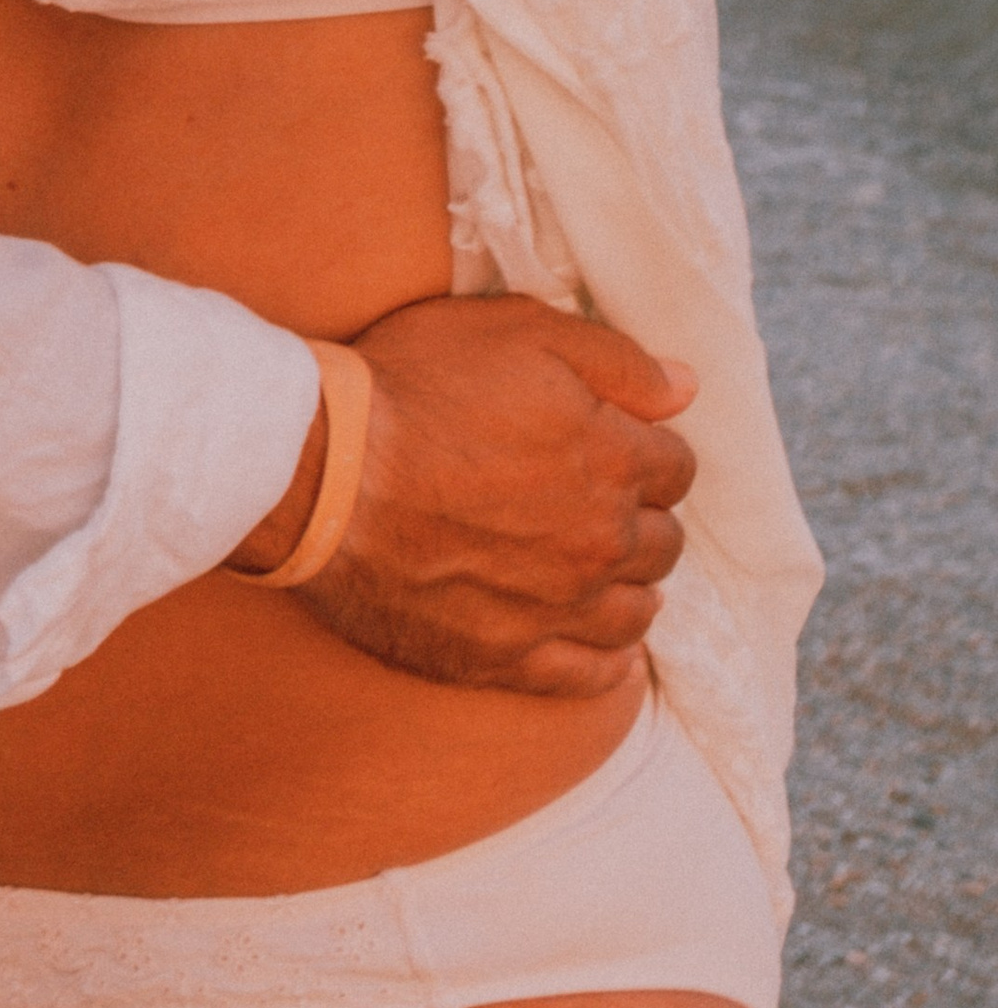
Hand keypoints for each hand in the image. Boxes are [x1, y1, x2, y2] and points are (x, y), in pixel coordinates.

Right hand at [233, 294, 697, 698]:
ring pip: (634, 611)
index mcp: (612, 459)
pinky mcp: (504, 657)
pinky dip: (608, 663)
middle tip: (602, 501)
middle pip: (662, 542)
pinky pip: (586, 676)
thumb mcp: (514, 331)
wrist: (322, 473)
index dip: (649, 448)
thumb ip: (614, 360)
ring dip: (630, 587)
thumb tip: (686, 387)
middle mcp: (600, 543)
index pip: (676, 466)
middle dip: (643, 517)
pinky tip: (609, 651)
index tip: (616, 442)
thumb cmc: (413, 386)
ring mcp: (556, 608)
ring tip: (605, 570)